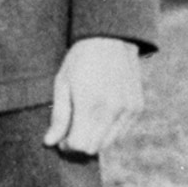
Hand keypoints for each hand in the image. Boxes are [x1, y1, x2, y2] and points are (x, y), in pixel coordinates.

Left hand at [43, 37, 142, 156]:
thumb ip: (59, 116)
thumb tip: (50, 142)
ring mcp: (127, 110)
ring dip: (94, 139)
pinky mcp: (137, 108)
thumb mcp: (63, 83)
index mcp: (90, 104)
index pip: (78, 144)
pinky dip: (109, 131)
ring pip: (108, 143)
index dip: (66, 145)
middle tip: (70, 132)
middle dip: (79, 145)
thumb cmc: (80, 60)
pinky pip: (121, 133)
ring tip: (85, 121)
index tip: (60, 138)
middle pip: (93, 147)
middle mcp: (112, 110)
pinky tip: (100, 114)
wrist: (111, 39)